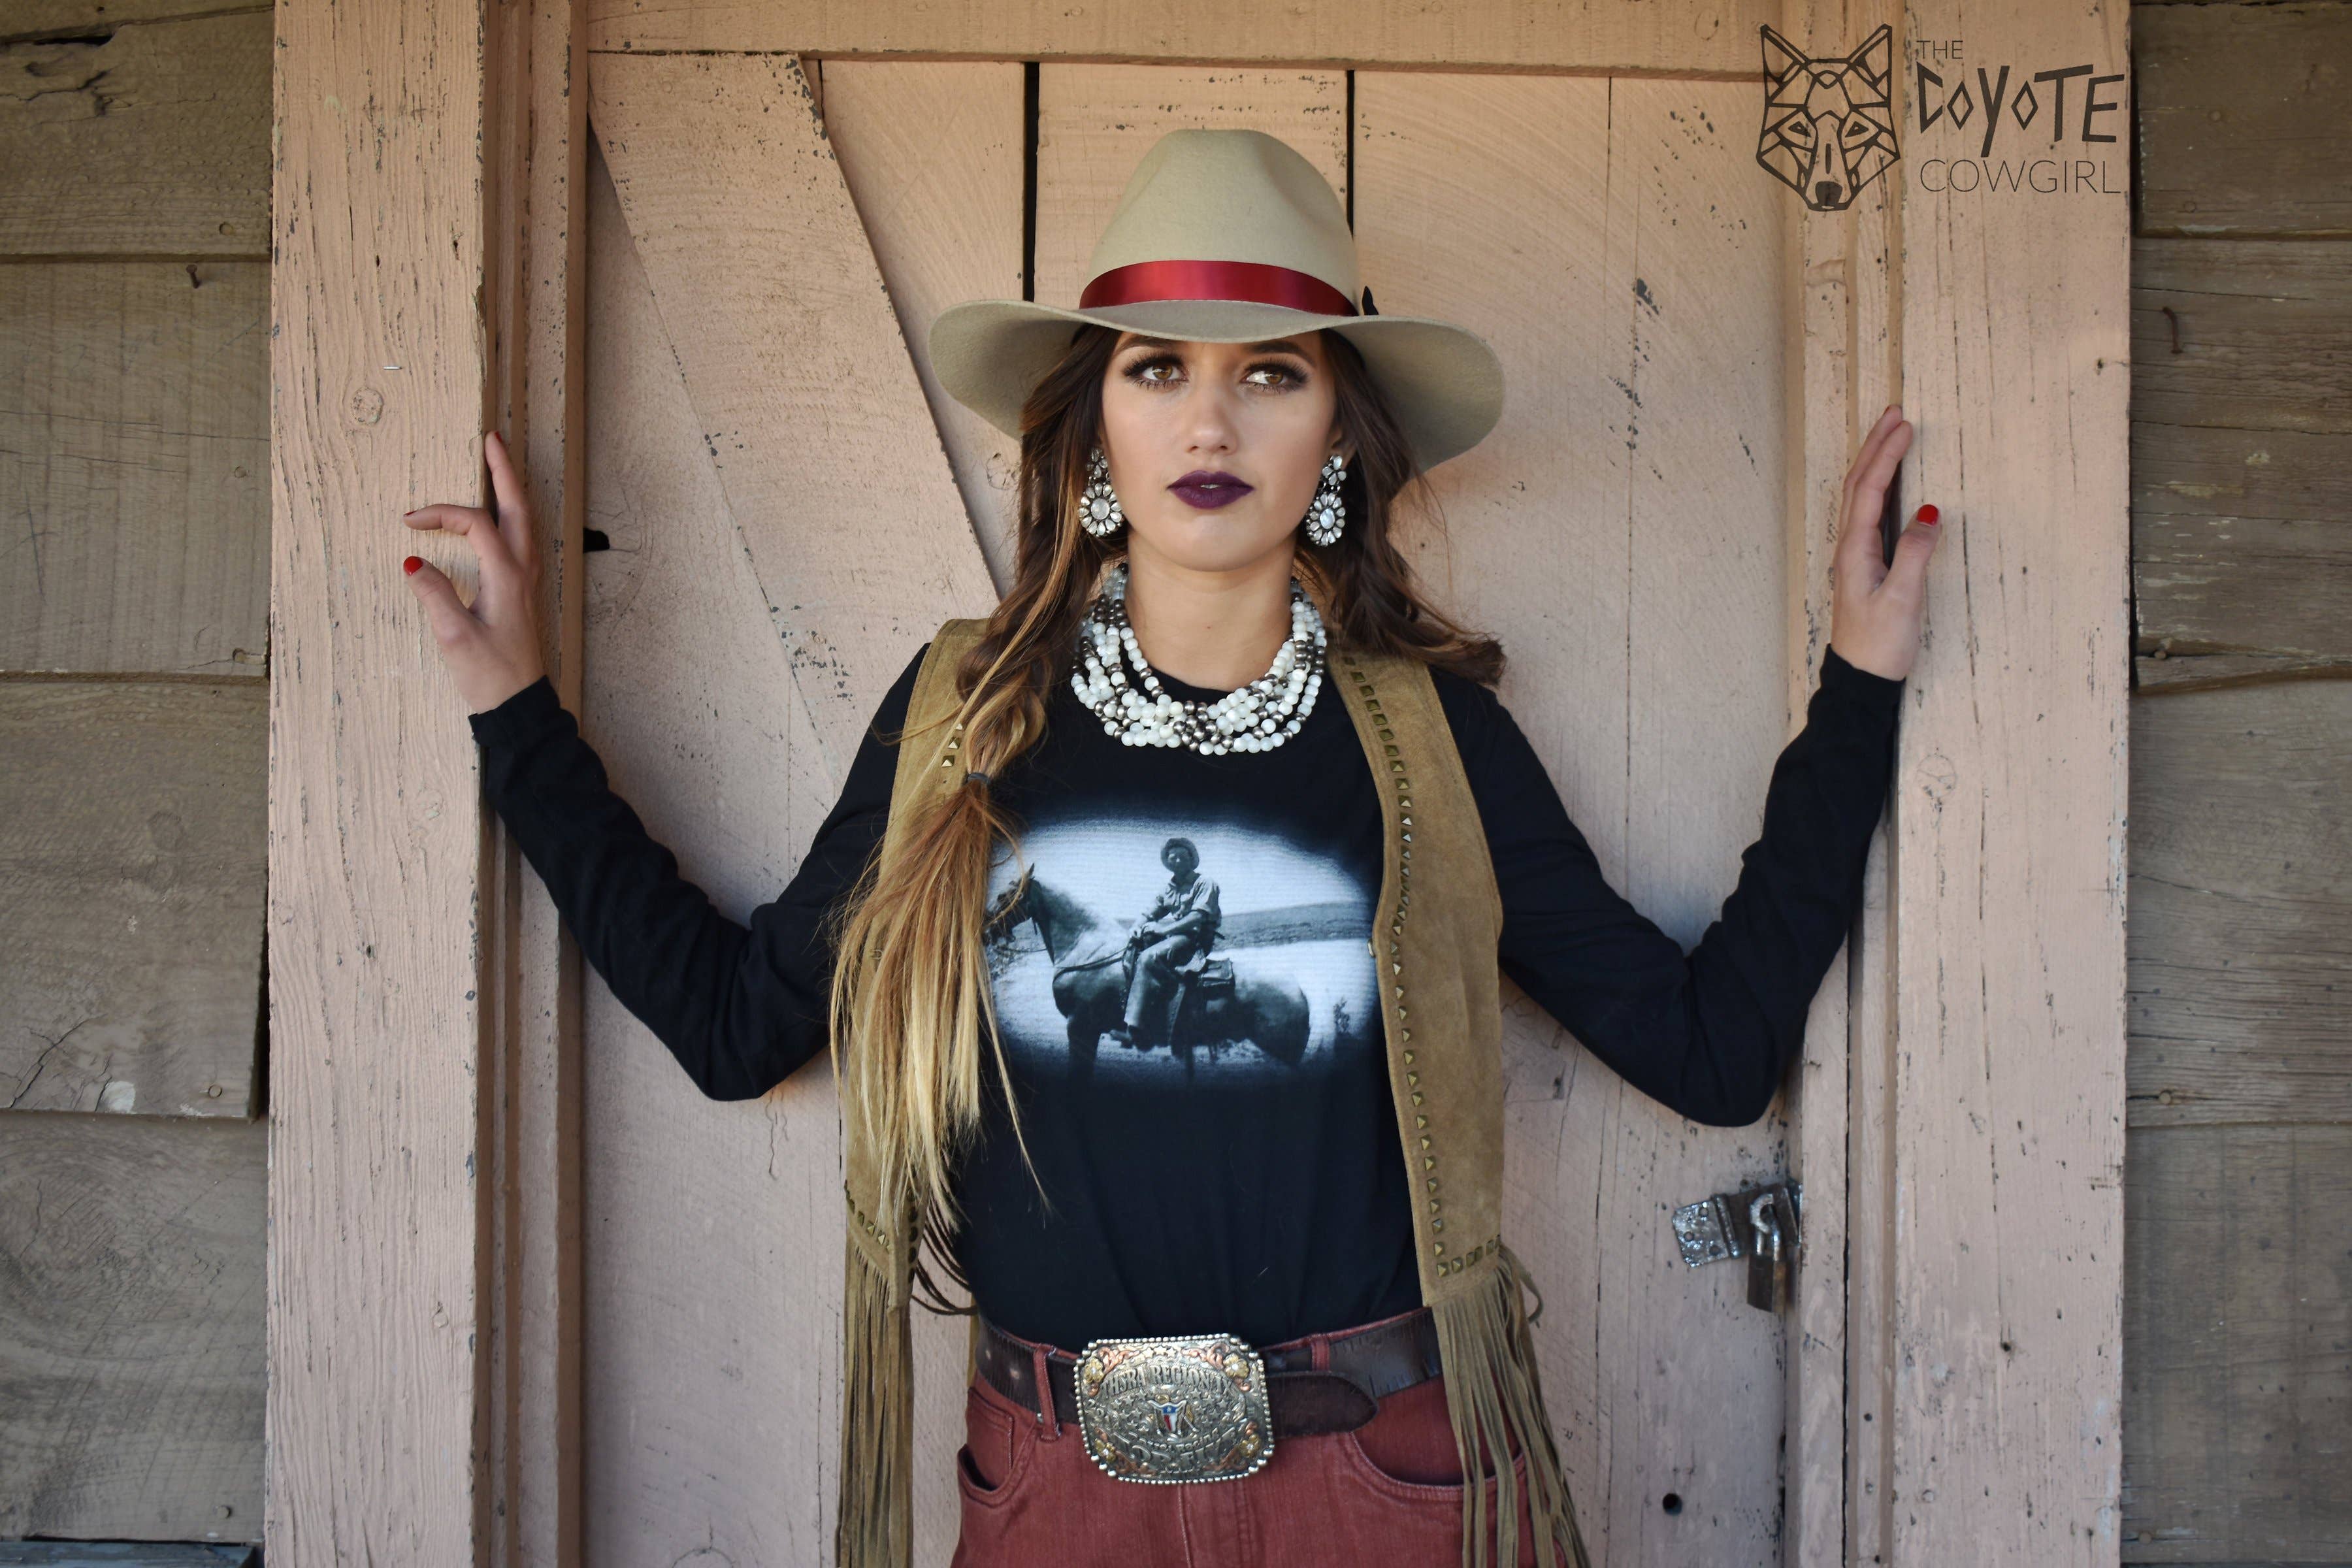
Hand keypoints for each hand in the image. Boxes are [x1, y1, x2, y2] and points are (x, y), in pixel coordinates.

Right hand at [401, 429, 548, 712]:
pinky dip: (510, 516)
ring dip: (511, 490)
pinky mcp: (524, 591)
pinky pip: (521, 540)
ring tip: (499, 463)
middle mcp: (523, 571)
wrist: (519, 706)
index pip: (476, 523)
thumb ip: (434, 593)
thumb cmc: (489, 675)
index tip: (409, 522)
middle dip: (503, 471)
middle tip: (492, 439)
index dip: (442, 513)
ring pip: (524, 522)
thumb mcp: (454, 636)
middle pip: (517, 508)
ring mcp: (527, 580)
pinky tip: (502, 515)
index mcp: (507, 576)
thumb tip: (413, 561)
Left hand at [1827, 403, 1943, 682]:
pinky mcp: (1865, 567)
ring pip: (1860, 498)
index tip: (1905, 426)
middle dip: (1876, 448)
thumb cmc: (1880, 645)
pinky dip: (1878, 488)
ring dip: (1875, 464)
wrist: (1862, 680)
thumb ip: (1916, 556)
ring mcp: (1855, 556)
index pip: (1870, 491)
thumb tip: (1930, 513)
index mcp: (1855, 551)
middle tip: (1895, 414)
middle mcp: (1850, 548)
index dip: (1886, 456)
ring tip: (1891, 435)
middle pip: (1859, 486)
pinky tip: (1890, 483)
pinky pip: (1869, 515)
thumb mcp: (1904, 601)